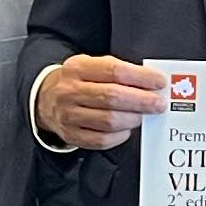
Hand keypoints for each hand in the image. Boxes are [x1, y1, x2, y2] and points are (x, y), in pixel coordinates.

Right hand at [39, 54, 167, 150]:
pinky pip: (101, 140)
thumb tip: (150, 82)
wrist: (46, 98)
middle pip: (112, 97)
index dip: (141, 77)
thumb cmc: (78, 81)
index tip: (159, 82)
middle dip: (142, 101)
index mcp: (77, 67)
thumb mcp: (92, 66)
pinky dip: (119, 135)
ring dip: (132, 119)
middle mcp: (70, 91)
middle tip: (158, 103)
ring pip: (108, 121)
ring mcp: (68, 115)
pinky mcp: (70, 135)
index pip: (115, 71)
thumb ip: (119, 71)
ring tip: (142, 115)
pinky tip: (126, 129)